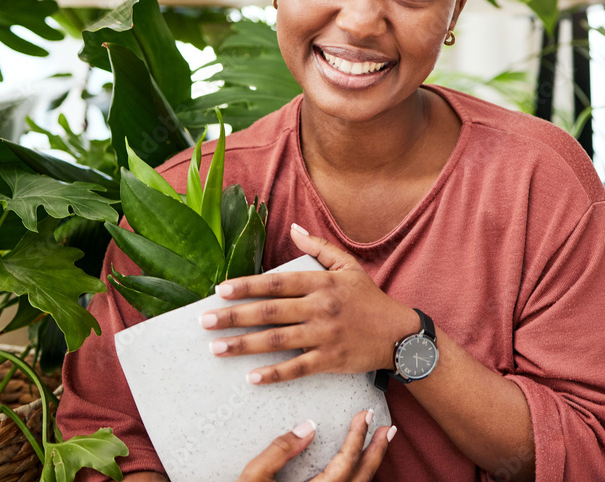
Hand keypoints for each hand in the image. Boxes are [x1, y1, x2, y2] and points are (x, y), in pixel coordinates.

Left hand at [200, 224, 416, 383]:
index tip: (220, 289)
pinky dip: (273, 374)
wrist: (399, 334)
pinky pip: (297, 368)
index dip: (247, 286)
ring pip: (277, 341)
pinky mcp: (330, 360)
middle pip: (269, 312)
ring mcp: (325, 335)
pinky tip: (250, 377)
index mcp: (322, 283)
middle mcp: (320, 307)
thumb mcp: (348, 266)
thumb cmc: (370, 299)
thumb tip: (292, 227)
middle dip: (234, 316)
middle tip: (205, 321)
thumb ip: (319, 247)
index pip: (277, 283)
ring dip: (243, 345)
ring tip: (216, 348)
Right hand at [238, 409, 395, 481]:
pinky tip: (359, 470)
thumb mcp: (254, 478)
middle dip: (376, 452)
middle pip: (361, 478)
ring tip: (378, 445)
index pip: (345, 462)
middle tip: (386, 429)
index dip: (357, 436)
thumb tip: (308, 427)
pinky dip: (358, 479)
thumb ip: (280, 451)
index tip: (364, 415)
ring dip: (371, 466)